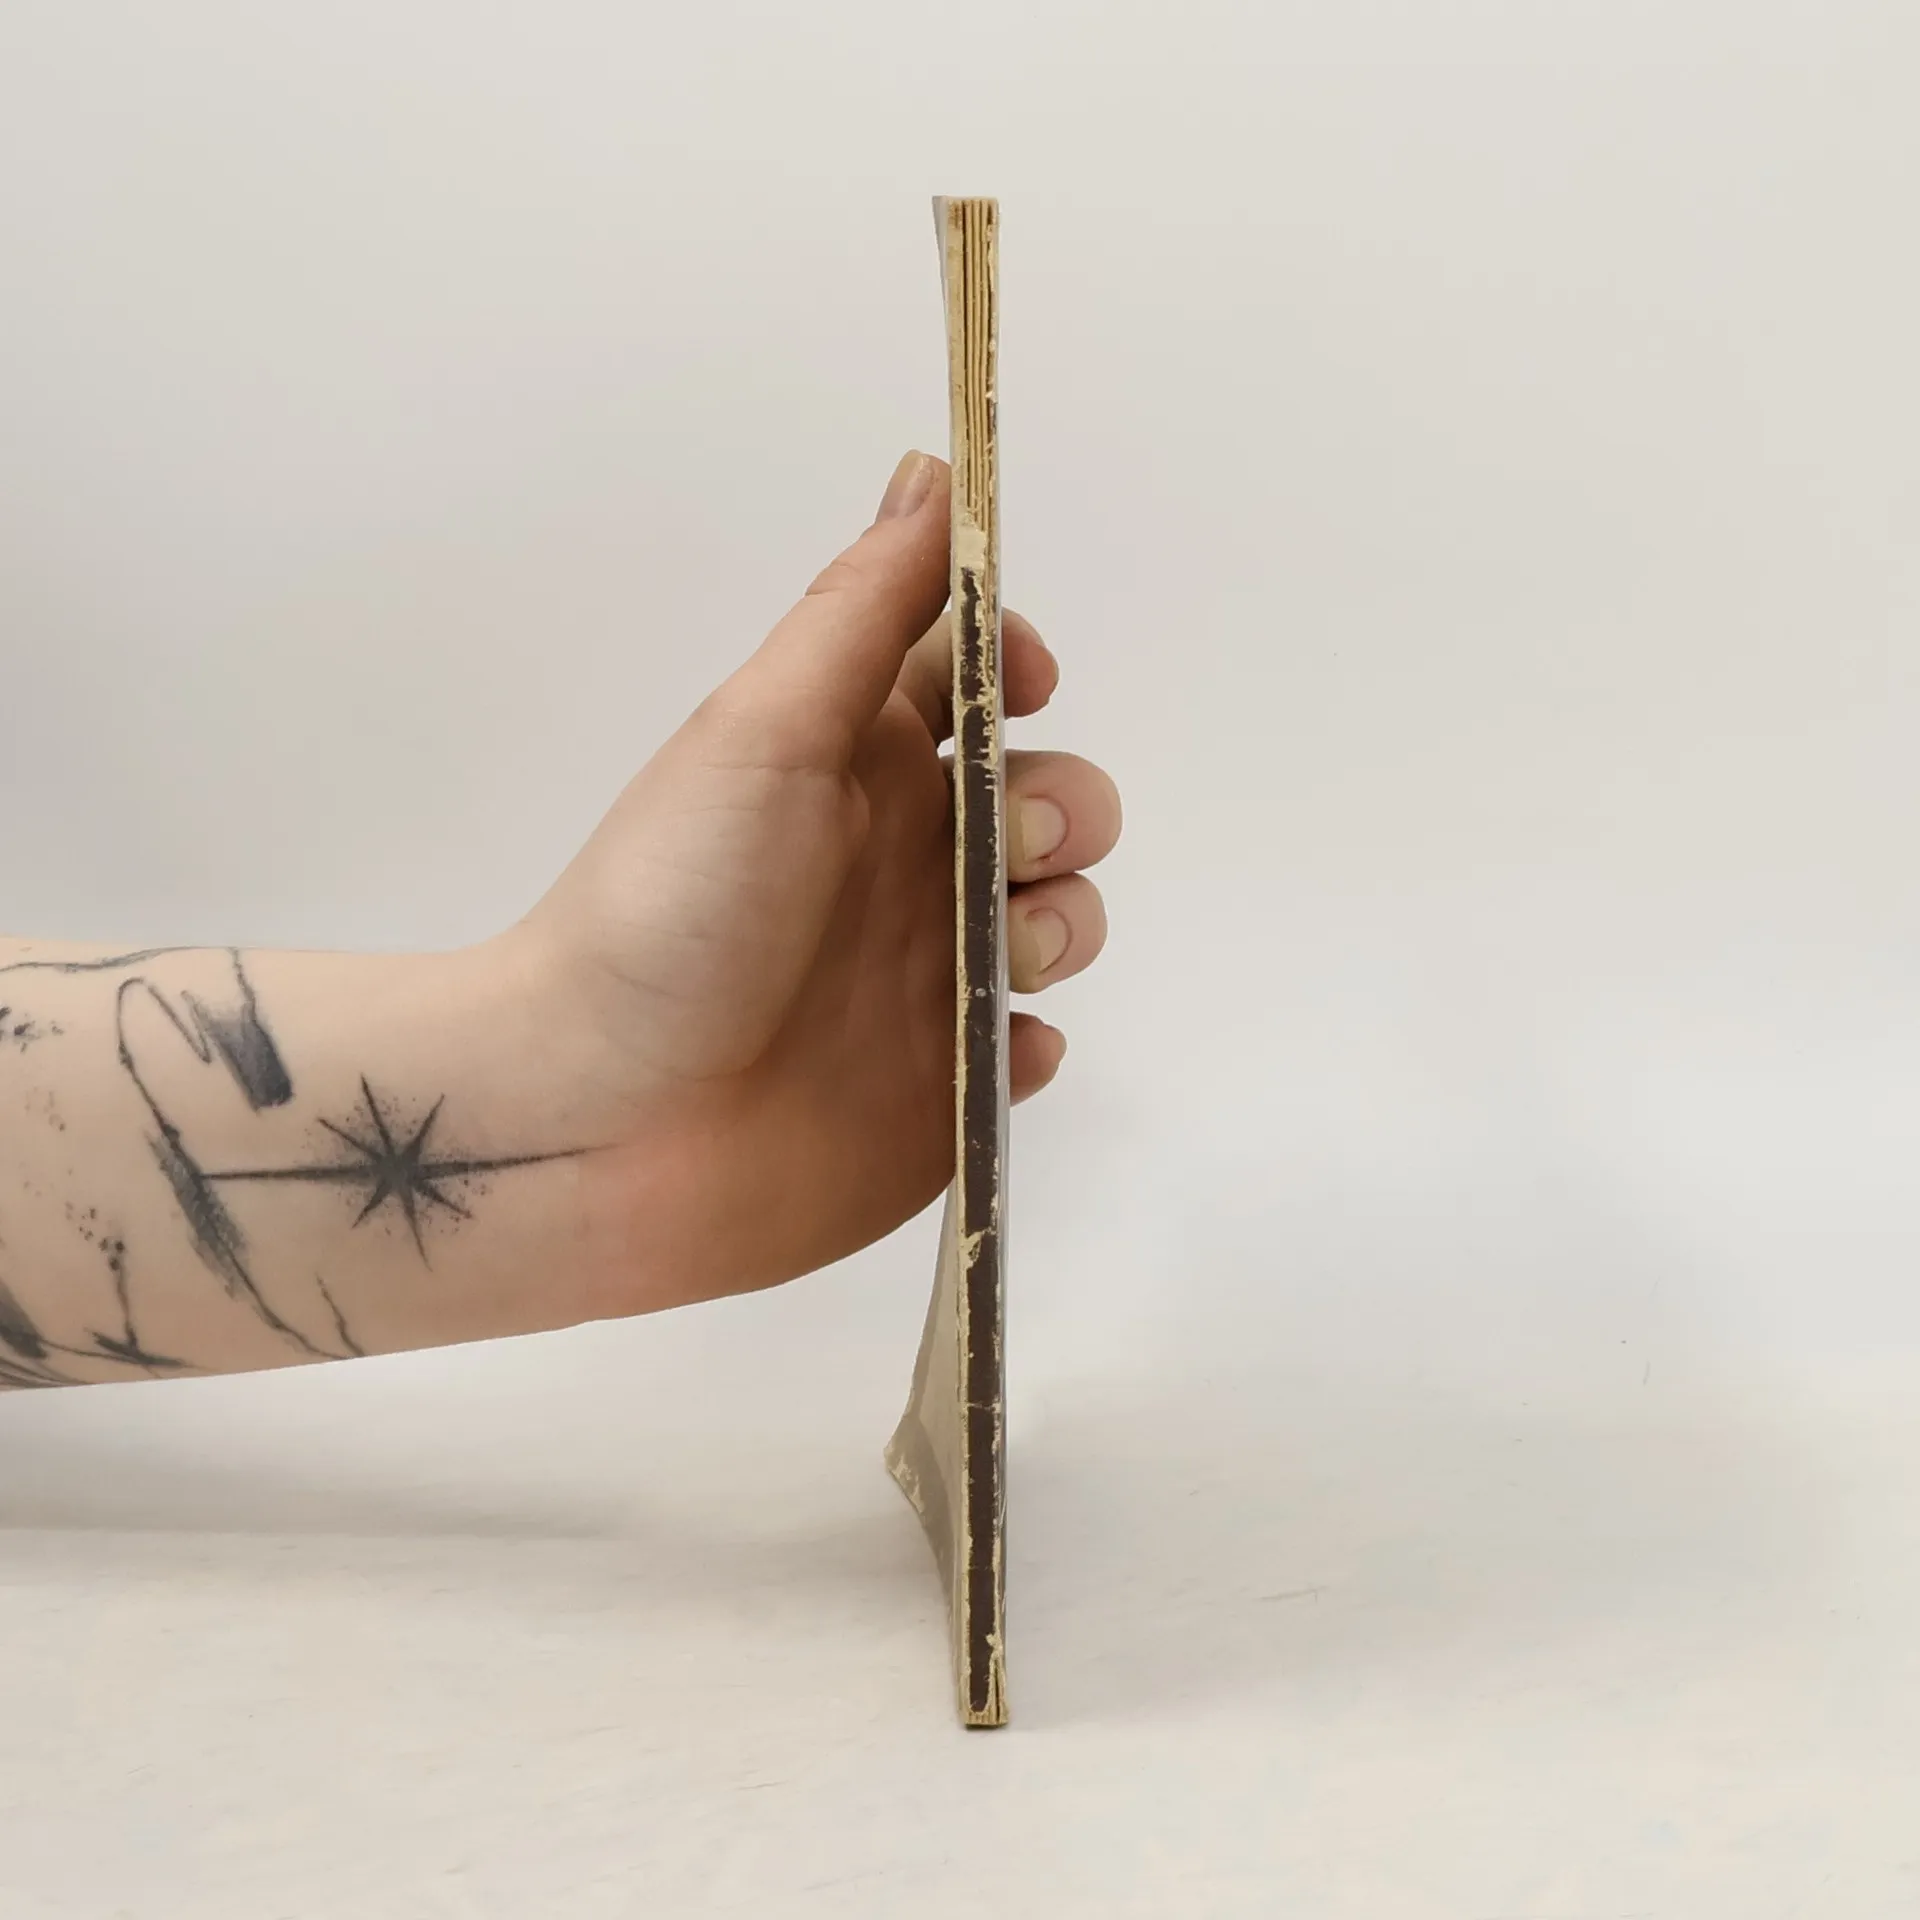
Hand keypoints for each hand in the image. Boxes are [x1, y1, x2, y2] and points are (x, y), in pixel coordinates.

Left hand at [515, 452, 1121, 1311]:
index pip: (971, 685)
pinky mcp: (938, 1091)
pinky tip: (985, 1053)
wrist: (593, 1125)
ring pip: (1060, 923)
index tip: (1027, 685)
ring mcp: (923, 982)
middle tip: (999, 853)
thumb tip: (932, 469)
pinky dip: (1030, 1045)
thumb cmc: (669, 909)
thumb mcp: (763, 733)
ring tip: (995, 963)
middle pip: (1046, 804)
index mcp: (854, 768)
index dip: (1018, 669)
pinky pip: (1029, 1052)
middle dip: (1064, 811)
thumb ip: (861, 611)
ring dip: (1063, 925)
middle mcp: (899, 865)